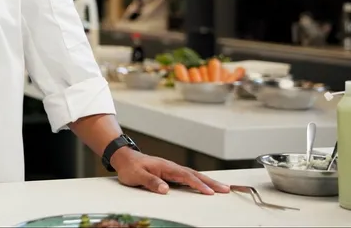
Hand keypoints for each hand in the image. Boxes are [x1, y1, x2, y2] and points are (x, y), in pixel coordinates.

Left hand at [111, 149, 229, 194]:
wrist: (124, 159)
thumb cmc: (130, 167)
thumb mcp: (137, 176)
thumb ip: (151, 181)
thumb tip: (165, 189)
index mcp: (166, 166)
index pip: (186, 176)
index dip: (198, 184)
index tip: (209, 192)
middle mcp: (171, 167)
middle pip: (195, 175)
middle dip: (211, 182)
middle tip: (226, 189)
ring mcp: (172, 170)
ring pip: (193, 175)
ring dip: (208, 181)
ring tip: (221, 188)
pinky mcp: (170, 173)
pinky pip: (189, 177)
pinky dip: (199, 181)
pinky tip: (205, 186)